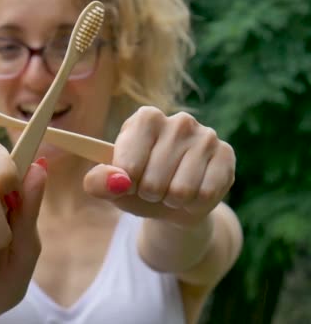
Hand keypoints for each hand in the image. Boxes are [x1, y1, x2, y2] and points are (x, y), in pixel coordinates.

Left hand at [84, 107, 235, 226]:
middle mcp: (178, 121)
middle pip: (153, 182)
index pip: (127, 166)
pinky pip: (205, 194)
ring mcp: (205, 136)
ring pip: (181, 191)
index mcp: (145, 119)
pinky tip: (194, 193)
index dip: (126, 184)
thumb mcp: (110, 187)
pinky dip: (195, 204)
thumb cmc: (136, 187)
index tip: (129, 182)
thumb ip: (98, 182)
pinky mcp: (226, 155)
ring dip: (172, 201)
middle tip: (154, 189)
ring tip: (172, 191)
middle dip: (150, 195)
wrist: (173, 202)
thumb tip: (116, 181)